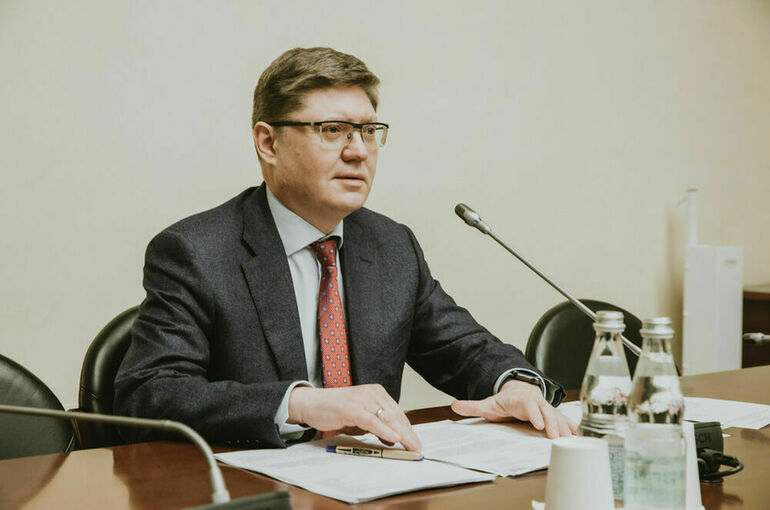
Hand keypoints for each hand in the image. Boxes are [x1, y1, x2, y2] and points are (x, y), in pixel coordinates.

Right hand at [288, 384, 421, 451]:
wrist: (311, 404)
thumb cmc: (334, 411)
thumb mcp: (360, 419)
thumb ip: (376, 426)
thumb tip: (393, 438)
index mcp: (376, 393)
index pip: (397, 412)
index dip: (408, 428)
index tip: (415, 442)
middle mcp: (372, 393)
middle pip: (396, 415)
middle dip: (408, 434)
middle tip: (417, 448)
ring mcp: (362, 399)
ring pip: (387, 418)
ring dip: (401, 434)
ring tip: (411, 447)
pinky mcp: (352, 408)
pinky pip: (372, 421)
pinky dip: (385, 431)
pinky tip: (395, 439)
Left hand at [450, 379, 577, 438]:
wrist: (520, 390)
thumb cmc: (506, 400)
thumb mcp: (488, 403)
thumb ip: (473, 406)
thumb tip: (454, 405)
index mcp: (522, 400)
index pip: (529, 406)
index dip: (535, 414)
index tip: (539, 425)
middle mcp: (537, 403)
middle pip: (547, 412)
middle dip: (552, 424)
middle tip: (556, 437)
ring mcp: (546, 408)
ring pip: (558, 416)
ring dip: (564, 427)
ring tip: (571, 440)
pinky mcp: (554, 415)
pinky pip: (565, 420)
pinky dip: (572, 427)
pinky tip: (579, 436)